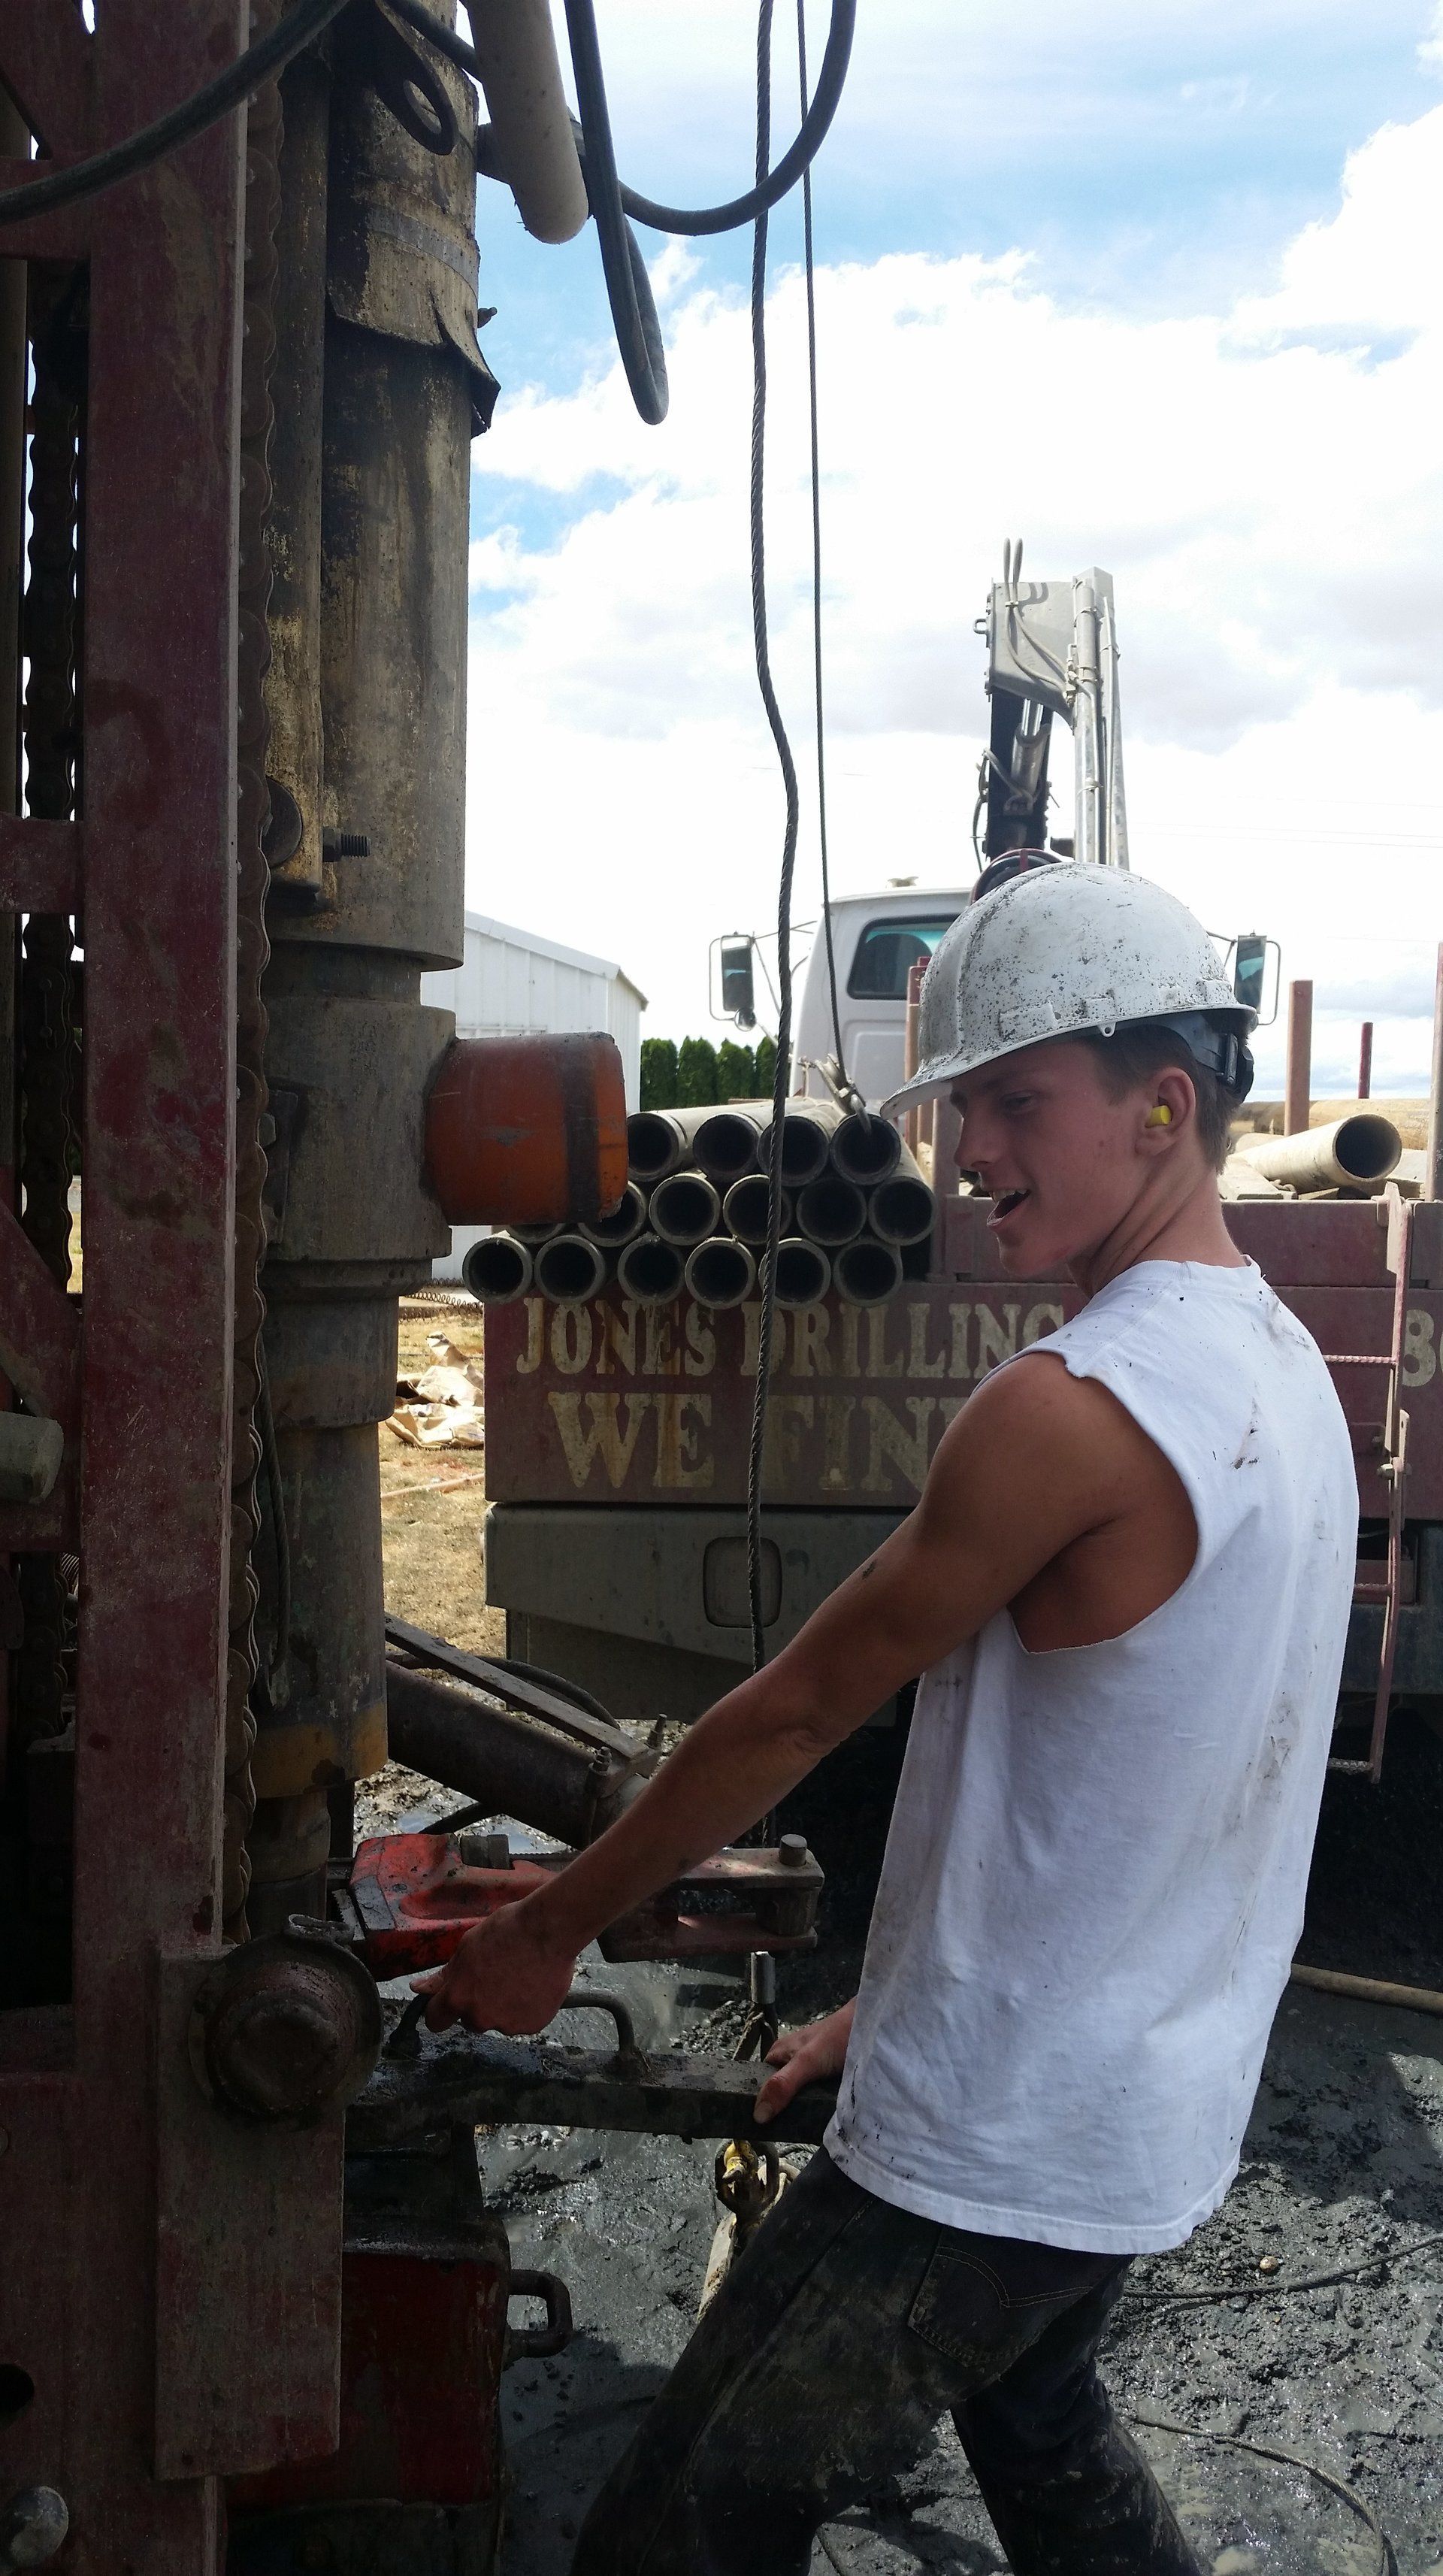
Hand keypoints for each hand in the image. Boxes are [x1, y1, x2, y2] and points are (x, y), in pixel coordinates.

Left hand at [411, 1892, 578, 2035]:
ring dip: (502, 2007)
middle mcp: (480, 2017)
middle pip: (469, 2020)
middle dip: (477, 2004)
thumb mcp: (467, 1946)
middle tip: (494, 1977)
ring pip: (497, 2021)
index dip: (441, 2009)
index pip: (435, 2020)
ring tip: (518, 1977)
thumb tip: (418, 1989)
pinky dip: (525, 2009)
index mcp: (458, 1997)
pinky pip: (522, 2021)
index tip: (448, 2002)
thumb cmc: (508, 1931)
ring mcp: (507, 2024)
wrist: (549, 1930)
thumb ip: (444, 1975)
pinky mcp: (532, 2026)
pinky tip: (532, 1985)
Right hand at [754, 1998, 855, 2125]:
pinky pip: (817, 2097)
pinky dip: (820, 2107)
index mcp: (778, 2055)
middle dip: (783, 2113)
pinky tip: (823, 2120)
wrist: (874, 2026)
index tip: (763, 2130)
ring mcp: (811, 2072)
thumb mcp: (807, 2061)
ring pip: (800, 2098)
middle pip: (780, 2095)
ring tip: (806, 2131)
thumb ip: (783, 2085)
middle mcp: (791, 2063)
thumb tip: (757, 2115)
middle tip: (786, 2133)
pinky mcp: (827, 2080)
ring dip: (804, 2111)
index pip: (760, 2085)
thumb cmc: (837, 2037)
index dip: (760, 2106)